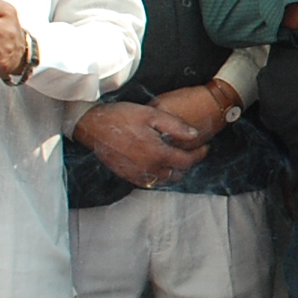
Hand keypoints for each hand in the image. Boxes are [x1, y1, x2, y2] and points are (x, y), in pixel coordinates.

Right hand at [75, 99, 207, 187]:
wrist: (92, 125)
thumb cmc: (121, 116)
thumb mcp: (151, 114)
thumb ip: (175, 126)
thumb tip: (194, 135)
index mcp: (157, 153)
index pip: (187, 161)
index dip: (199, 154)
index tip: (205, 147)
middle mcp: (149, 168)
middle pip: (178, 174)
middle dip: (188, 164)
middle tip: (192, 152)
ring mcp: (137, 174)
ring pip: (164, 180)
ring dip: (175, 171)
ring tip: (178, 158)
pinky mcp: (127, 176)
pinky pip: (150, 182)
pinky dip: (160, 176)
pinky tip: (160, 165)